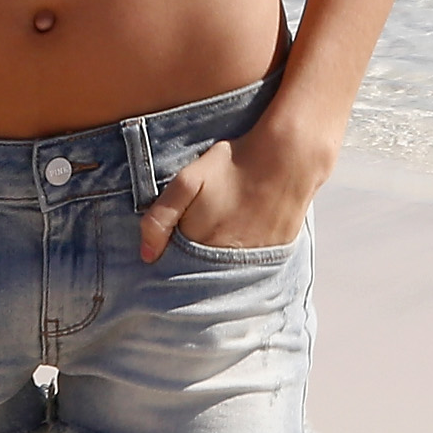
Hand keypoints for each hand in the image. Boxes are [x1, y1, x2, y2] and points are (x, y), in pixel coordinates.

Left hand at [137, 120, 328, 261]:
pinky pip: (251, 269)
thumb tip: (146, 255)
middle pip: (200, 275)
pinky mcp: (273, 256)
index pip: (176, 270)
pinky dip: (243, 261)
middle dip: (191, 266)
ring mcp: (251, 261)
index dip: (169, 260)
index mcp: (200, 244)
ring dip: (218, 265)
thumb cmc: (233, 165)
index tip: (167, 251)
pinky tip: (242, 237)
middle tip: (196, 238)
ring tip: (220, 236)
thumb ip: (161, 217)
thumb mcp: (187, 181)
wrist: (286, 158)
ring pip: (225, 274)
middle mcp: (225, 260)